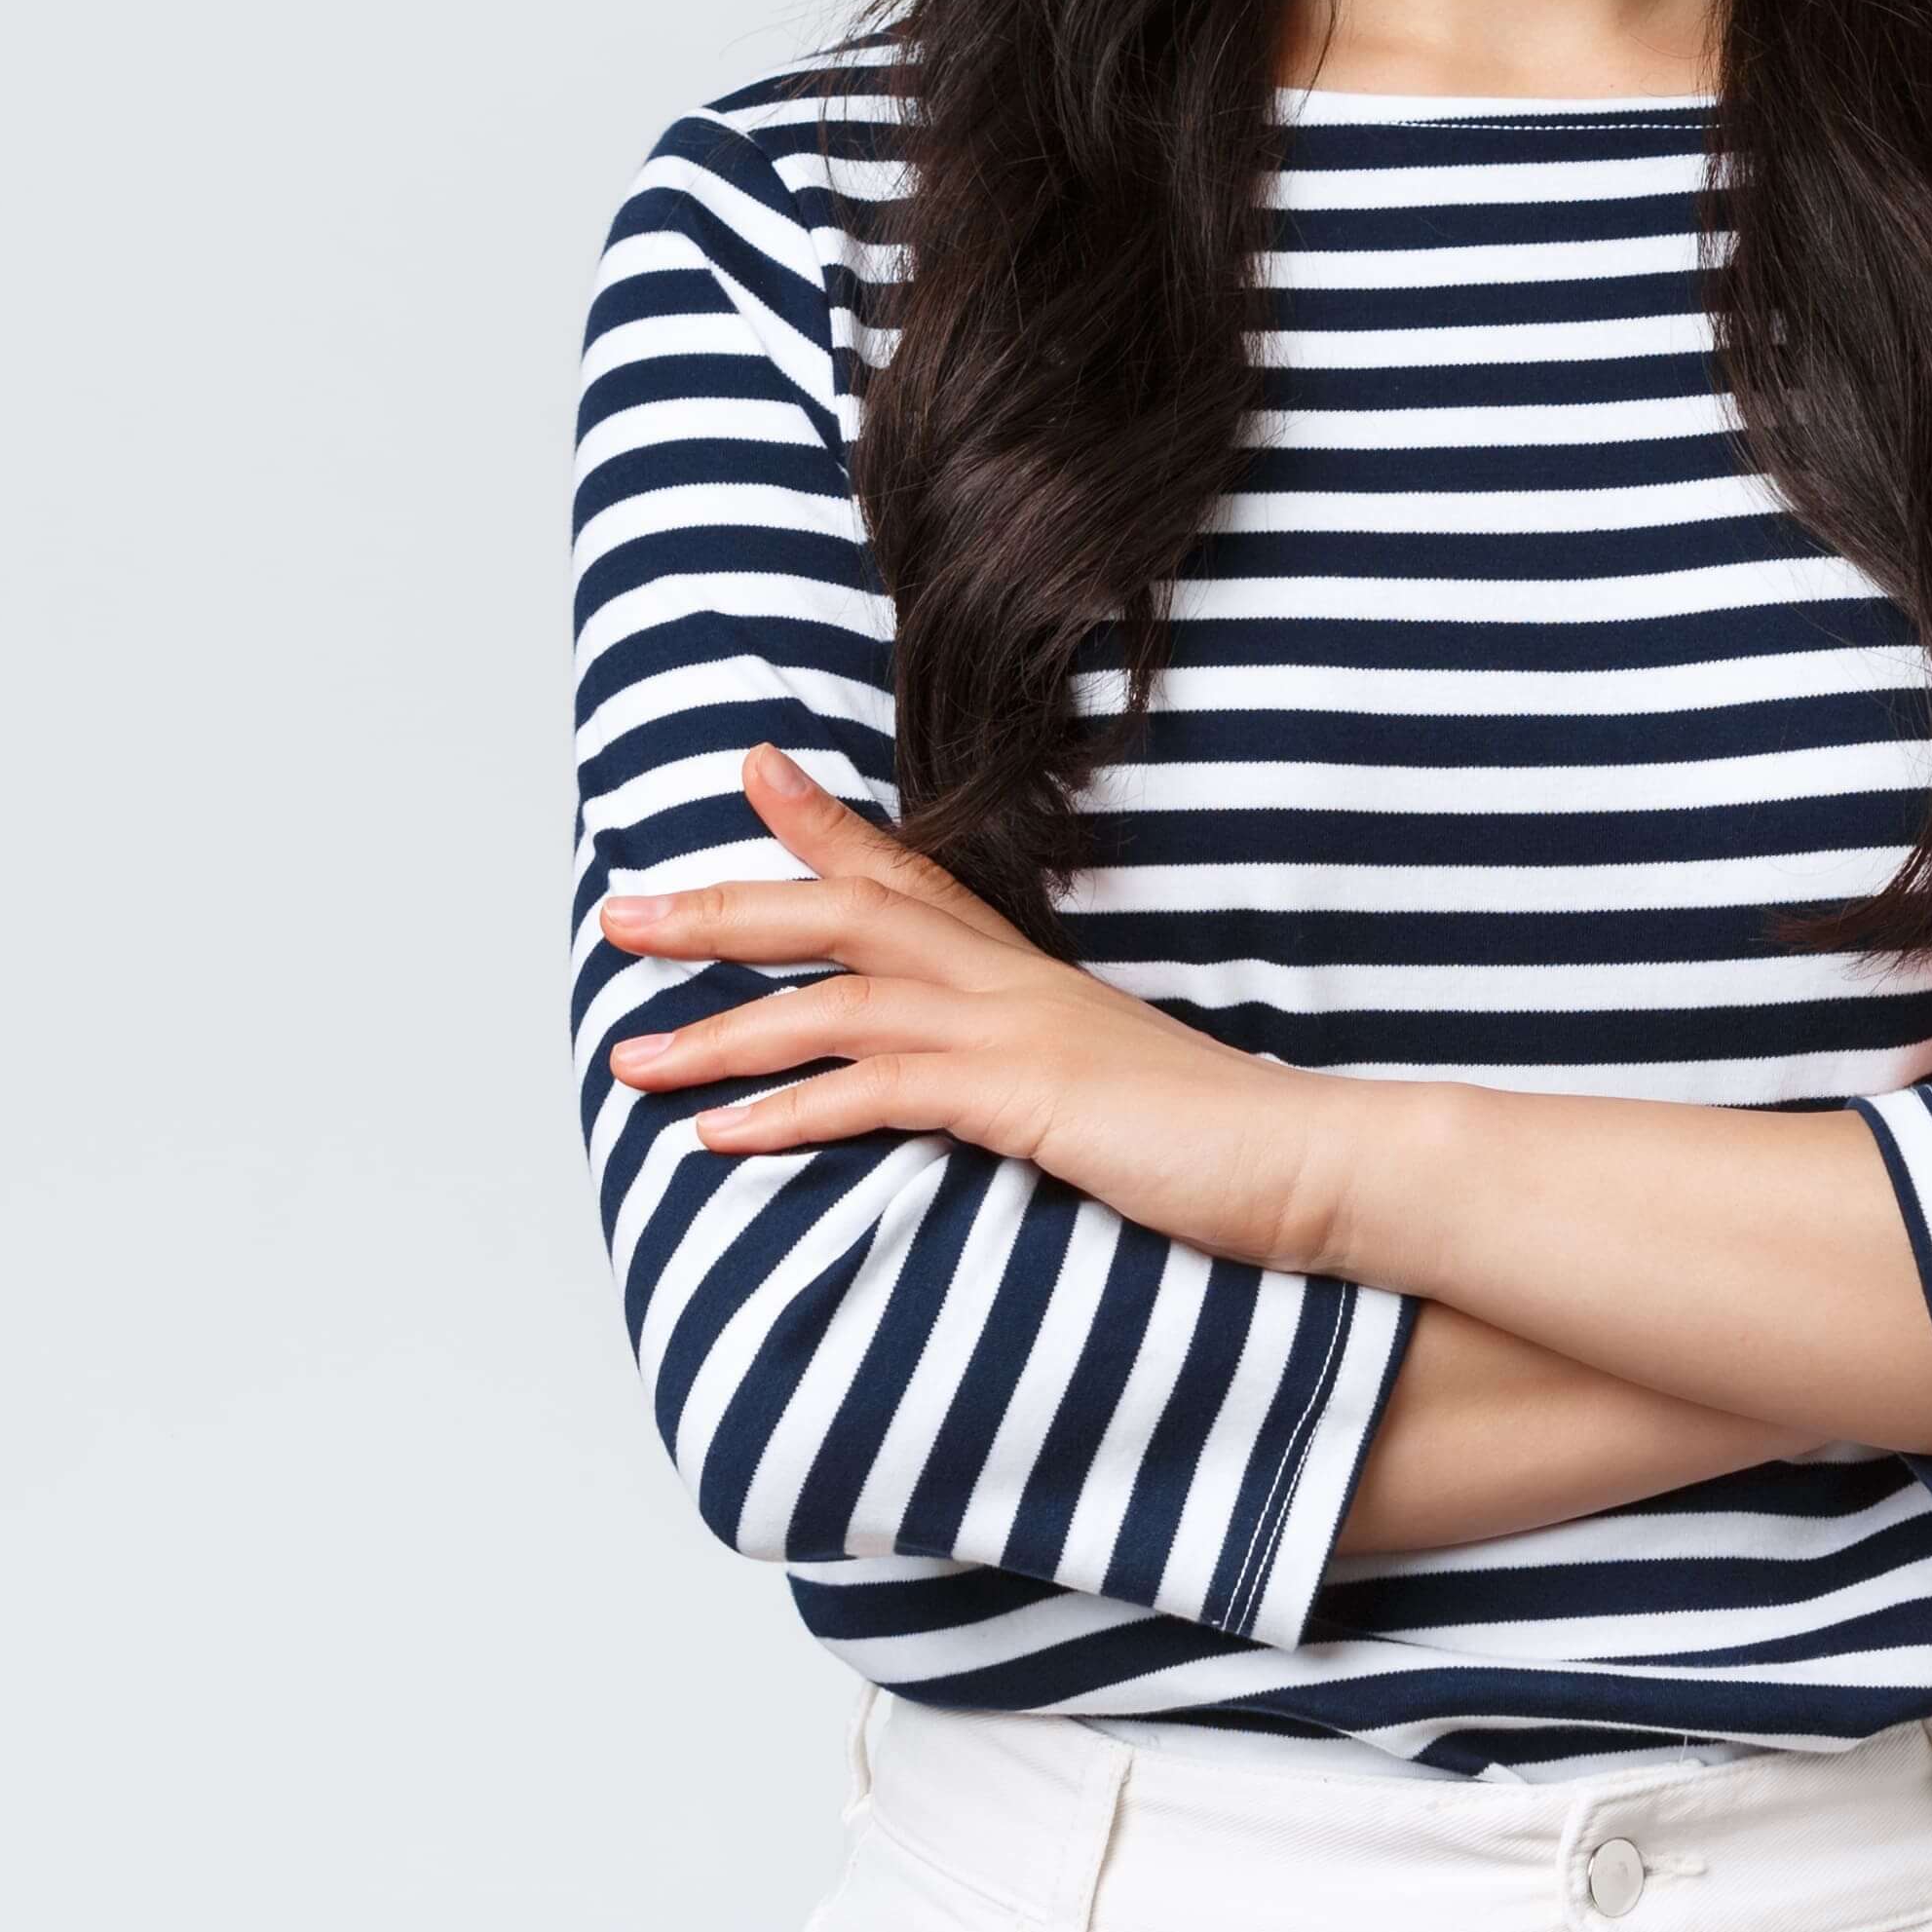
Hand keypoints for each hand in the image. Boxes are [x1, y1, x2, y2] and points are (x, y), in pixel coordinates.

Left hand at [598, 747, 1341, 1271]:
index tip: (753, 770)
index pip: (906, 874)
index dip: (823, 821)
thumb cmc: (1214, 1140)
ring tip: (631, 1057)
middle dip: (722, 911)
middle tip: (621, 914)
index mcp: (1022, 972)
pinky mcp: (1022, 1095)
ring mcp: (1013, 1032)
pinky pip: (881, 1087)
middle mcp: (1006, 982)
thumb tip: (988, 1086)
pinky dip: (790, 1109)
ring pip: (838, 998)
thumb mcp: (1103, 1083)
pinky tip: (722, 1136)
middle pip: (840, 913)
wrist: (1310, 1160)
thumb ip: (1034, 1068)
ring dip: (721, 1029)